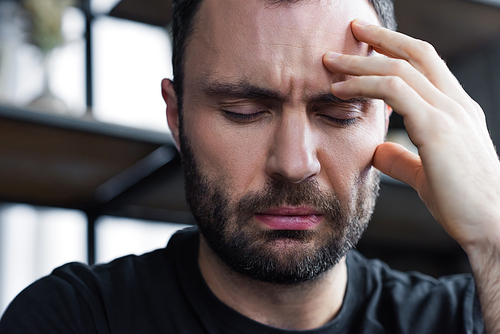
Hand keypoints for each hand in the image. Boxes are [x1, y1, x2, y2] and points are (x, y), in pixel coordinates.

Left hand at [322, 19, 499, 249]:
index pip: (426, 64)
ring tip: (330, 61)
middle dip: (380, 39)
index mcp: (457, 110)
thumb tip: (377, 149)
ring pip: (400, 69)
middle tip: (351, 29)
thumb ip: (402, 158)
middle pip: (415, 54)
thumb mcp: (426, 173)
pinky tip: (339, 90)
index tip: (368, 42)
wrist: (493, 227)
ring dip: (361, 62)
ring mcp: (450, 113)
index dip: (397, 48)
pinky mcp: (438, 128)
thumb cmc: (462, 203)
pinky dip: (364, 85)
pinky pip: (395, 92)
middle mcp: (456, 104)